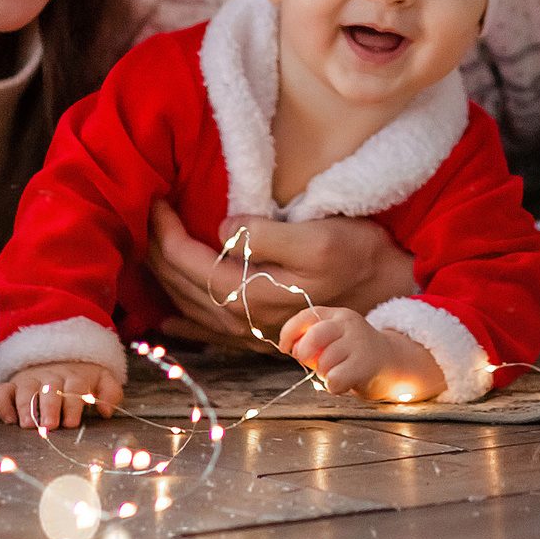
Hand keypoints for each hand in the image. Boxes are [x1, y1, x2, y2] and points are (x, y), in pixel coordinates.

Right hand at [0, 360, 123, 427]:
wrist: (58, 355)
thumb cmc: (82, 378)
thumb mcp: (102, 380)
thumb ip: (110, 393)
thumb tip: (106, 411)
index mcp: (75, 376)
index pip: (75, 388)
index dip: (73, 405)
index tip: (72, 423)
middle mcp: (51, 376)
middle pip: (50, 390)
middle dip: (50, 408)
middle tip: (50, 426)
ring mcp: (30, 379)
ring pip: (25, 390)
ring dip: (26, 407)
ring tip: (29, 425)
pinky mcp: (13, 385)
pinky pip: (2, 392)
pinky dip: (3, 405)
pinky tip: (9, 420)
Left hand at [146, 201, 416, 346]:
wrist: (392, 292)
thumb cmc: (360, 256)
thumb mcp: (321, 237)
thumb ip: (267, 236)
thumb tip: (223, 228)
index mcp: (251, 292)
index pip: (189, 262)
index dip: (166, 232)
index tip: (156, 201)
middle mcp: (243, 319)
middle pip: (182, 286)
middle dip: (158, 251)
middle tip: (147, 215)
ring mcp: (250, 332)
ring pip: (189, 307)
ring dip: (165, 278)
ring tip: (152, 247)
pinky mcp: (260, 337)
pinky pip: (207, 332)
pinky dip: (182, 322)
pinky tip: (168, 320)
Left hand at [278, 307, 443, 402]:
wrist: (394, 363)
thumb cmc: (356, 354)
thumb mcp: (336, 339)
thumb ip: (314, 340)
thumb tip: (292, 348)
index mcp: (338, 315)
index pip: (306, 316)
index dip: (289, 332)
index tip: (285, 348)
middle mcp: (349, 324)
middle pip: (314, 336)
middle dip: (304, 353)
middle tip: (312, 364)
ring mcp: (359, 343)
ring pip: (324, 362)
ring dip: (325, 374)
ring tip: (338, 372)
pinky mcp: (365, 364)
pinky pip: (335, 380)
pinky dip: (334, 386)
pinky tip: (346, 382)